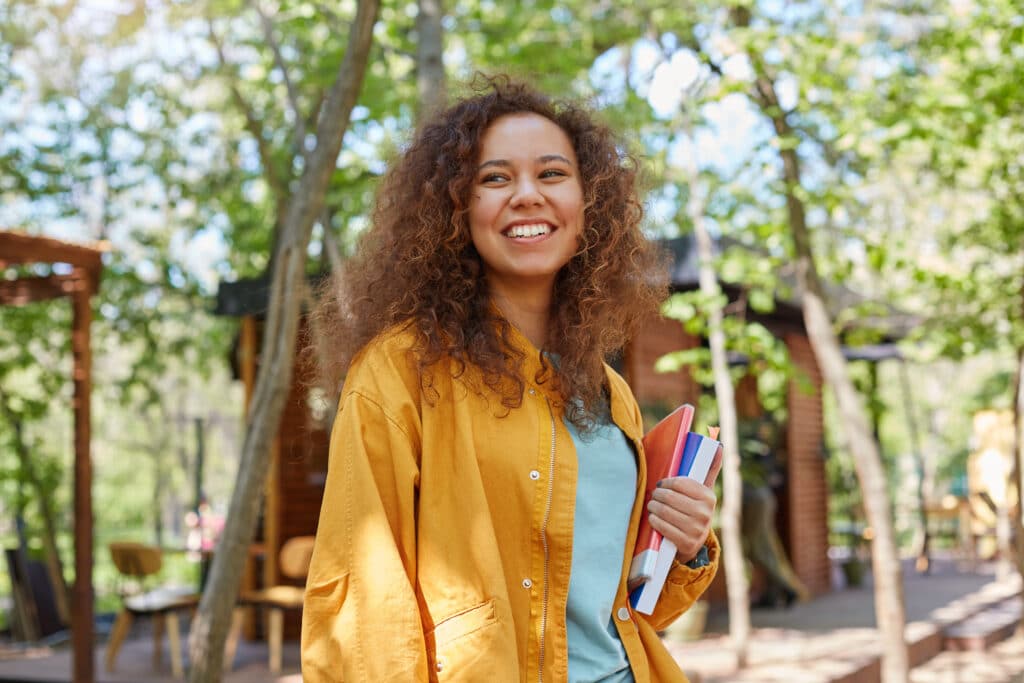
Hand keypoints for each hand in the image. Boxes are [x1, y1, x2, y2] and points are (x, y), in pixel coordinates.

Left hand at [647, 447, 722, 563]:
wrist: (693, 542)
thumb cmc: (695, 508)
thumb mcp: (703, 490)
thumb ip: (710, 468)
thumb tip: (718, 445)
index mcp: (709, 497)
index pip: (679, 483)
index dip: (666, 482)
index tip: (662, 483)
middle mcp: (705, 513)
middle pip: (669, 497)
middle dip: (657, 494)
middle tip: (654, 495)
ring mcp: (696, 530)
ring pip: (663, 511)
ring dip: (652, 506)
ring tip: (652, 504)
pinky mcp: (686, 544)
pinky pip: (662, 526)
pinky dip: (654, 520)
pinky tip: (654, 517)